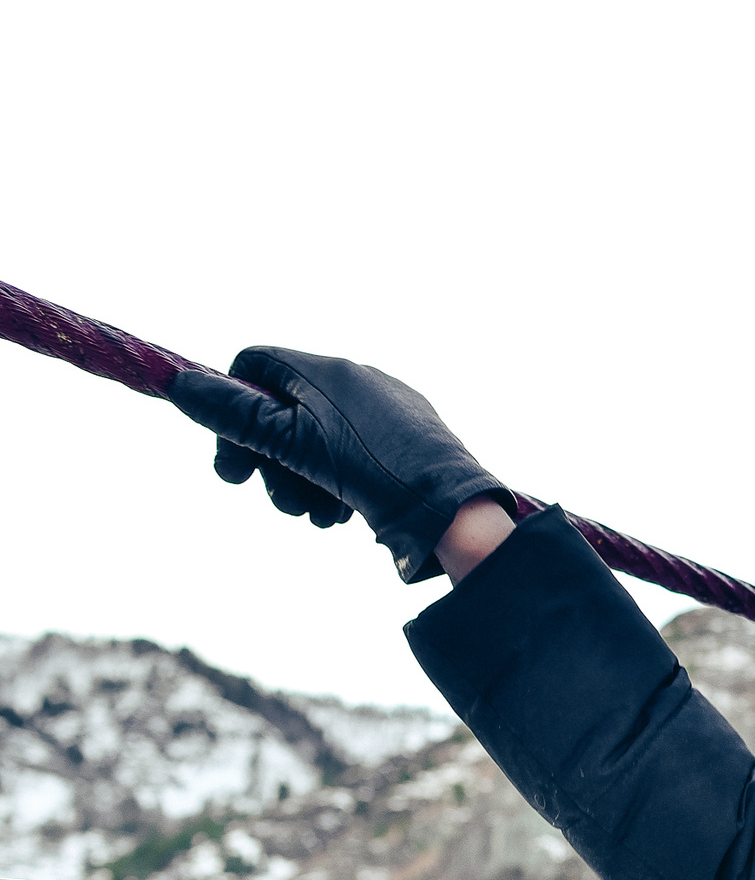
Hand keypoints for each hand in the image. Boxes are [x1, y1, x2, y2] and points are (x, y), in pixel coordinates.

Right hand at [167, 346, 506, 582]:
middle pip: (281, 412)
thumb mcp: (289, 446)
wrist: (450, 508)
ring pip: (313, 442)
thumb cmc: (369, 471)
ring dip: (301, 483)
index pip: (254, 366)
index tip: (233, 464)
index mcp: (326, 371)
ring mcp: (384, 409)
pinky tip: (342, 513)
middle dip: (269, 462)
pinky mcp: (405, 439)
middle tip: (276, 500)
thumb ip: (234, 416)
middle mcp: (356, 380)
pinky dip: (335, 484)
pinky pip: (349, 456)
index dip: (231, 411)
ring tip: (316, 514)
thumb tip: (180, 381)